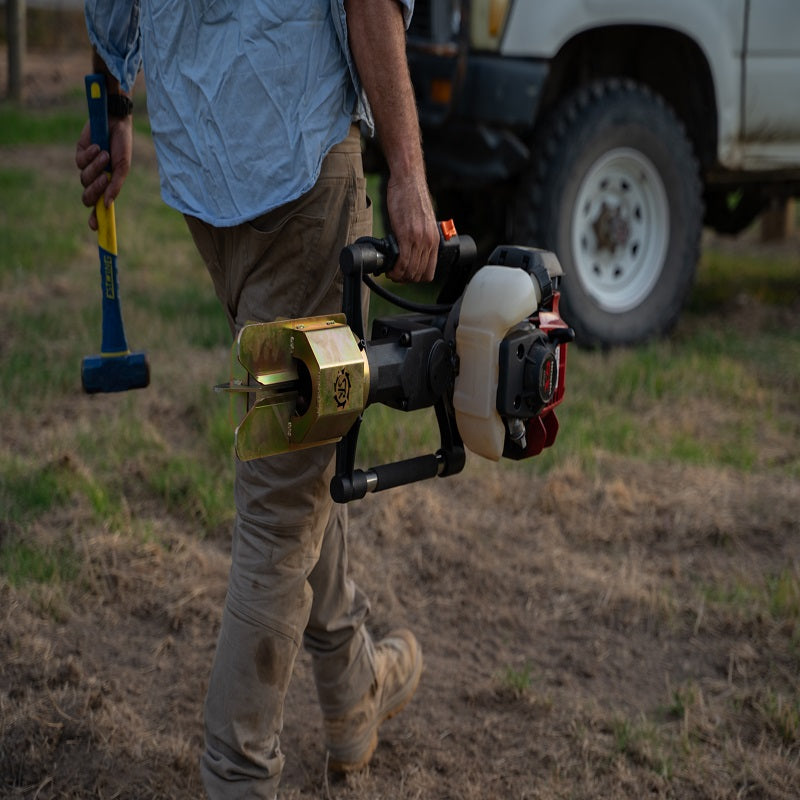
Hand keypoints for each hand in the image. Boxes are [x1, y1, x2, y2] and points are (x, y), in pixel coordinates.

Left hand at [75, 115, 132, 230]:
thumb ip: (115, 186)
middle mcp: (97, 179)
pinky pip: (80, 162)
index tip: (95, 227)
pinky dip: (90, 156)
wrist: (115, 121)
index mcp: (109, 186)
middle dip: (95, 190)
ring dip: (95, 168)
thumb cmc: (123, 146)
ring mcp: (87, 168)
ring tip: (105, 154)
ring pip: (84, 179)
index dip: (97, 218)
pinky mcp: (80, 154)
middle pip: (88, 197)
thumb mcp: (123, 168)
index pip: (99, 207)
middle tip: (104, 180)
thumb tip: (107, 205)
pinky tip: (98, 147)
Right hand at [384, 172, 438, 282]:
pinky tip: (389, 268)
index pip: (430, 272)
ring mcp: (419, 239)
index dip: (416, 278)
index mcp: (435, 240)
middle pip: (419, 274)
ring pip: (410, 270)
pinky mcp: (407, 234)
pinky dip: (395, 269)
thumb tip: (409, 250)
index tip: (405, 275)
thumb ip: (419, 237)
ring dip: (398, 276)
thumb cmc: (412, 198)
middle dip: (405, 279)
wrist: (408, 180)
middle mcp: (429, 242)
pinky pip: (403, 261)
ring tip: (390, 272)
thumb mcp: (422, 222)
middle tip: (394, 274)